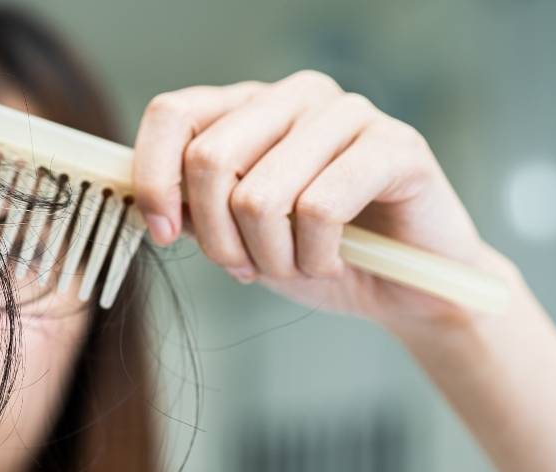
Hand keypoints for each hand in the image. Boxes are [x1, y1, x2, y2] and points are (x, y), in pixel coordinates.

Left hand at [131, 70, 508, 326]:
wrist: (403, 291)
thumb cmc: (314, 255)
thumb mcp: (235, 236)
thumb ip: (192, 208)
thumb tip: (152, 201)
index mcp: (248, 106)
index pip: (173, 113)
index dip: (154, 177)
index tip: (164, 233)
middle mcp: (293, 96)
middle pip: (209, 158)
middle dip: (217, 237)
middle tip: (246, 267)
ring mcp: (347, 112)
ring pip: (260, 195)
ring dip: (270, 256)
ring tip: (296, 266)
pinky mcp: (395, 145)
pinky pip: (320, 209)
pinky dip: (315, 256)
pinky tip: (334, 261)